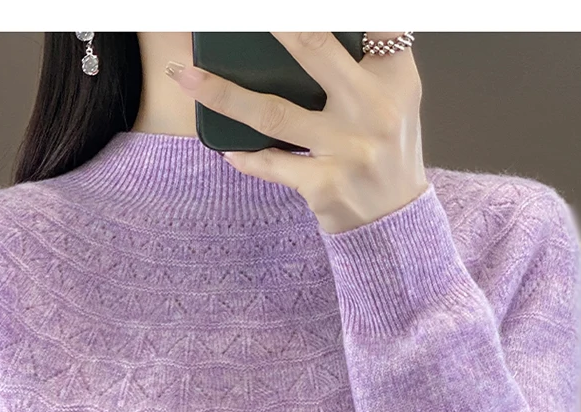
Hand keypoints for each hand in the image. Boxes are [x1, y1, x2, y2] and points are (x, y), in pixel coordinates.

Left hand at [167, 32, 428, 234]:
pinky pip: (271, 163)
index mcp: (393, 76)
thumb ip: (363, 59)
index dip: (329, 8)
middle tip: (235, 12)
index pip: (370, 22)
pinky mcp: (324, 184)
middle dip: (273, 24)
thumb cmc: (385, 151)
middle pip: (313, 47)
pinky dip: (244, 156)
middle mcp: (372, 108)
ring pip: (273, 112)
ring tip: (185, 75)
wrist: (395, 222)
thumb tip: (301, 32)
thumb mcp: (393, 97)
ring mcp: (347, 148)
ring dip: (222, 94)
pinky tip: (224, 147)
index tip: (290, 7)